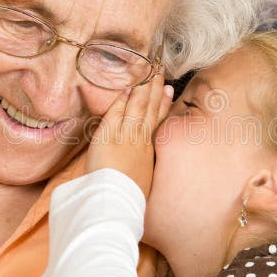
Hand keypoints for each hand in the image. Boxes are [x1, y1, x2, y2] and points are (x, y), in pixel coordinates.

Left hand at [85, 73, 173, 195]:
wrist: (118, 204)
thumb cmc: (127, 199)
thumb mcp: (141, 183)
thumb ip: (141, 169)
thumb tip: (142, 167)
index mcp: (148, 153)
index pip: (157, 123)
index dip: (162, 105)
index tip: (168, 91)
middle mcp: (140, 142)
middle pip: (150, 111)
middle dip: (155, 90)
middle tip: (160, 72)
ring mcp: (126, 138)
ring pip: (137, 108)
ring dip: (143, 89)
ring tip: (149, 73)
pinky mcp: (109, 138)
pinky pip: (116, 114)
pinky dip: (122, 100)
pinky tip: (127, 89)